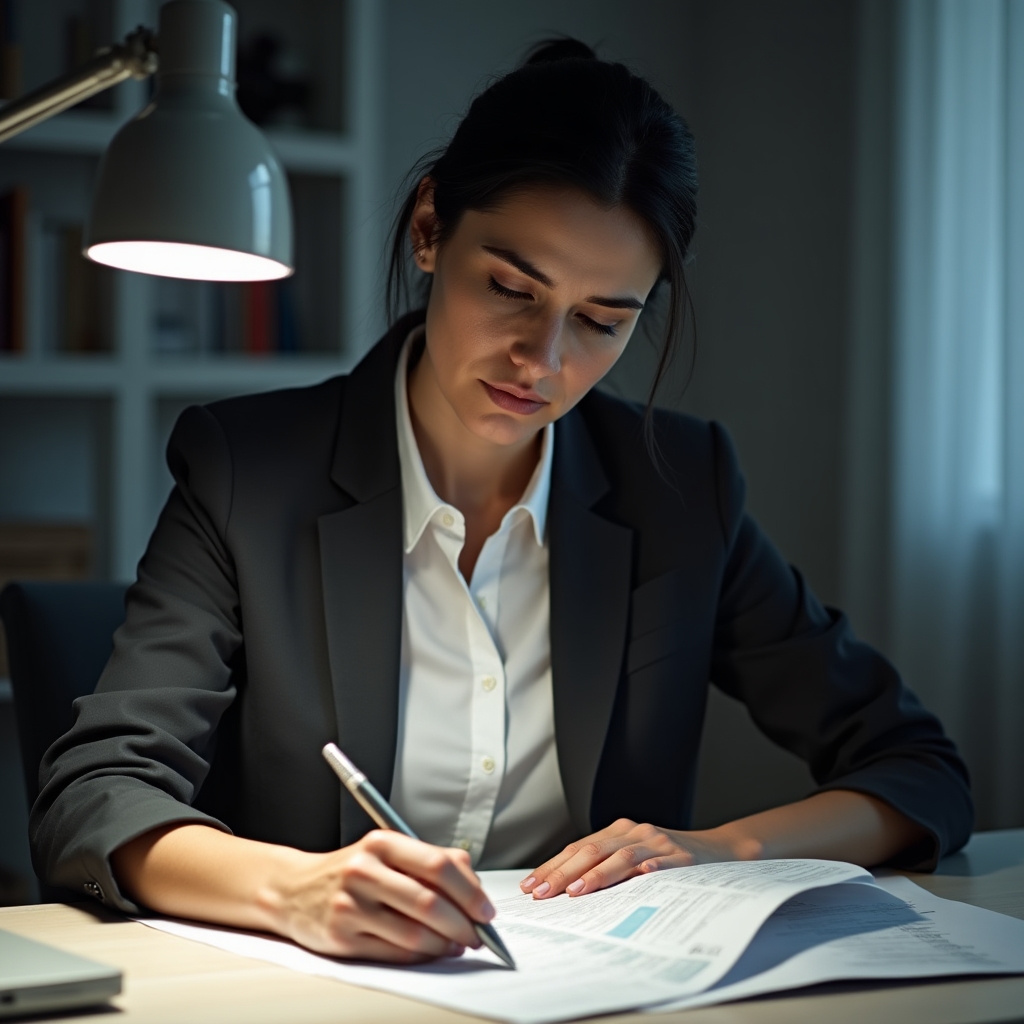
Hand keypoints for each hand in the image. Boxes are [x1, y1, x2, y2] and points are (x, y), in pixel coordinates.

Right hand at [263, 830, 495, 962]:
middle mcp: (365, 870)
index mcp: (382, 842)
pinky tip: (432, 951)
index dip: (470, 891)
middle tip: (478, 933)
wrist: (292, 889)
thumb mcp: (386, 851)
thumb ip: (429, 860)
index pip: (439, 865)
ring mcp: (351, 905)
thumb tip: (474, 884)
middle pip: (431, 902)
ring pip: (415, 933)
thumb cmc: (350, 871)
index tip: (485, 909)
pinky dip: (423, 955)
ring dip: (445, 944)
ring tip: (457, 944)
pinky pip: (395, 952)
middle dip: (464, 923)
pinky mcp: (342, 937)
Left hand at [520, 818, 749, 898]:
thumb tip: (564, 892)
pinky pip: (663, 863)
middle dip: (563, 873)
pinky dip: (649, 869)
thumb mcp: (634, 859)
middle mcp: (635, 833)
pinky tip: (639, 878)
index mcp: (618, 832)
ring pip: (622, 855)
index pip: (577, 848)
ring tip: (576, 891)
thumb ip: (606, 869)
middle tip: (542, 892)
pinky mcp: (683, 858)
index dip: (552, 866)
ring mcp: (659, 843)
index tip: (531, 885)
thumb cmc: (669, 861)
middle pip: (592, 850)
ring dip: (597, 874)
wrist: (719, 851)